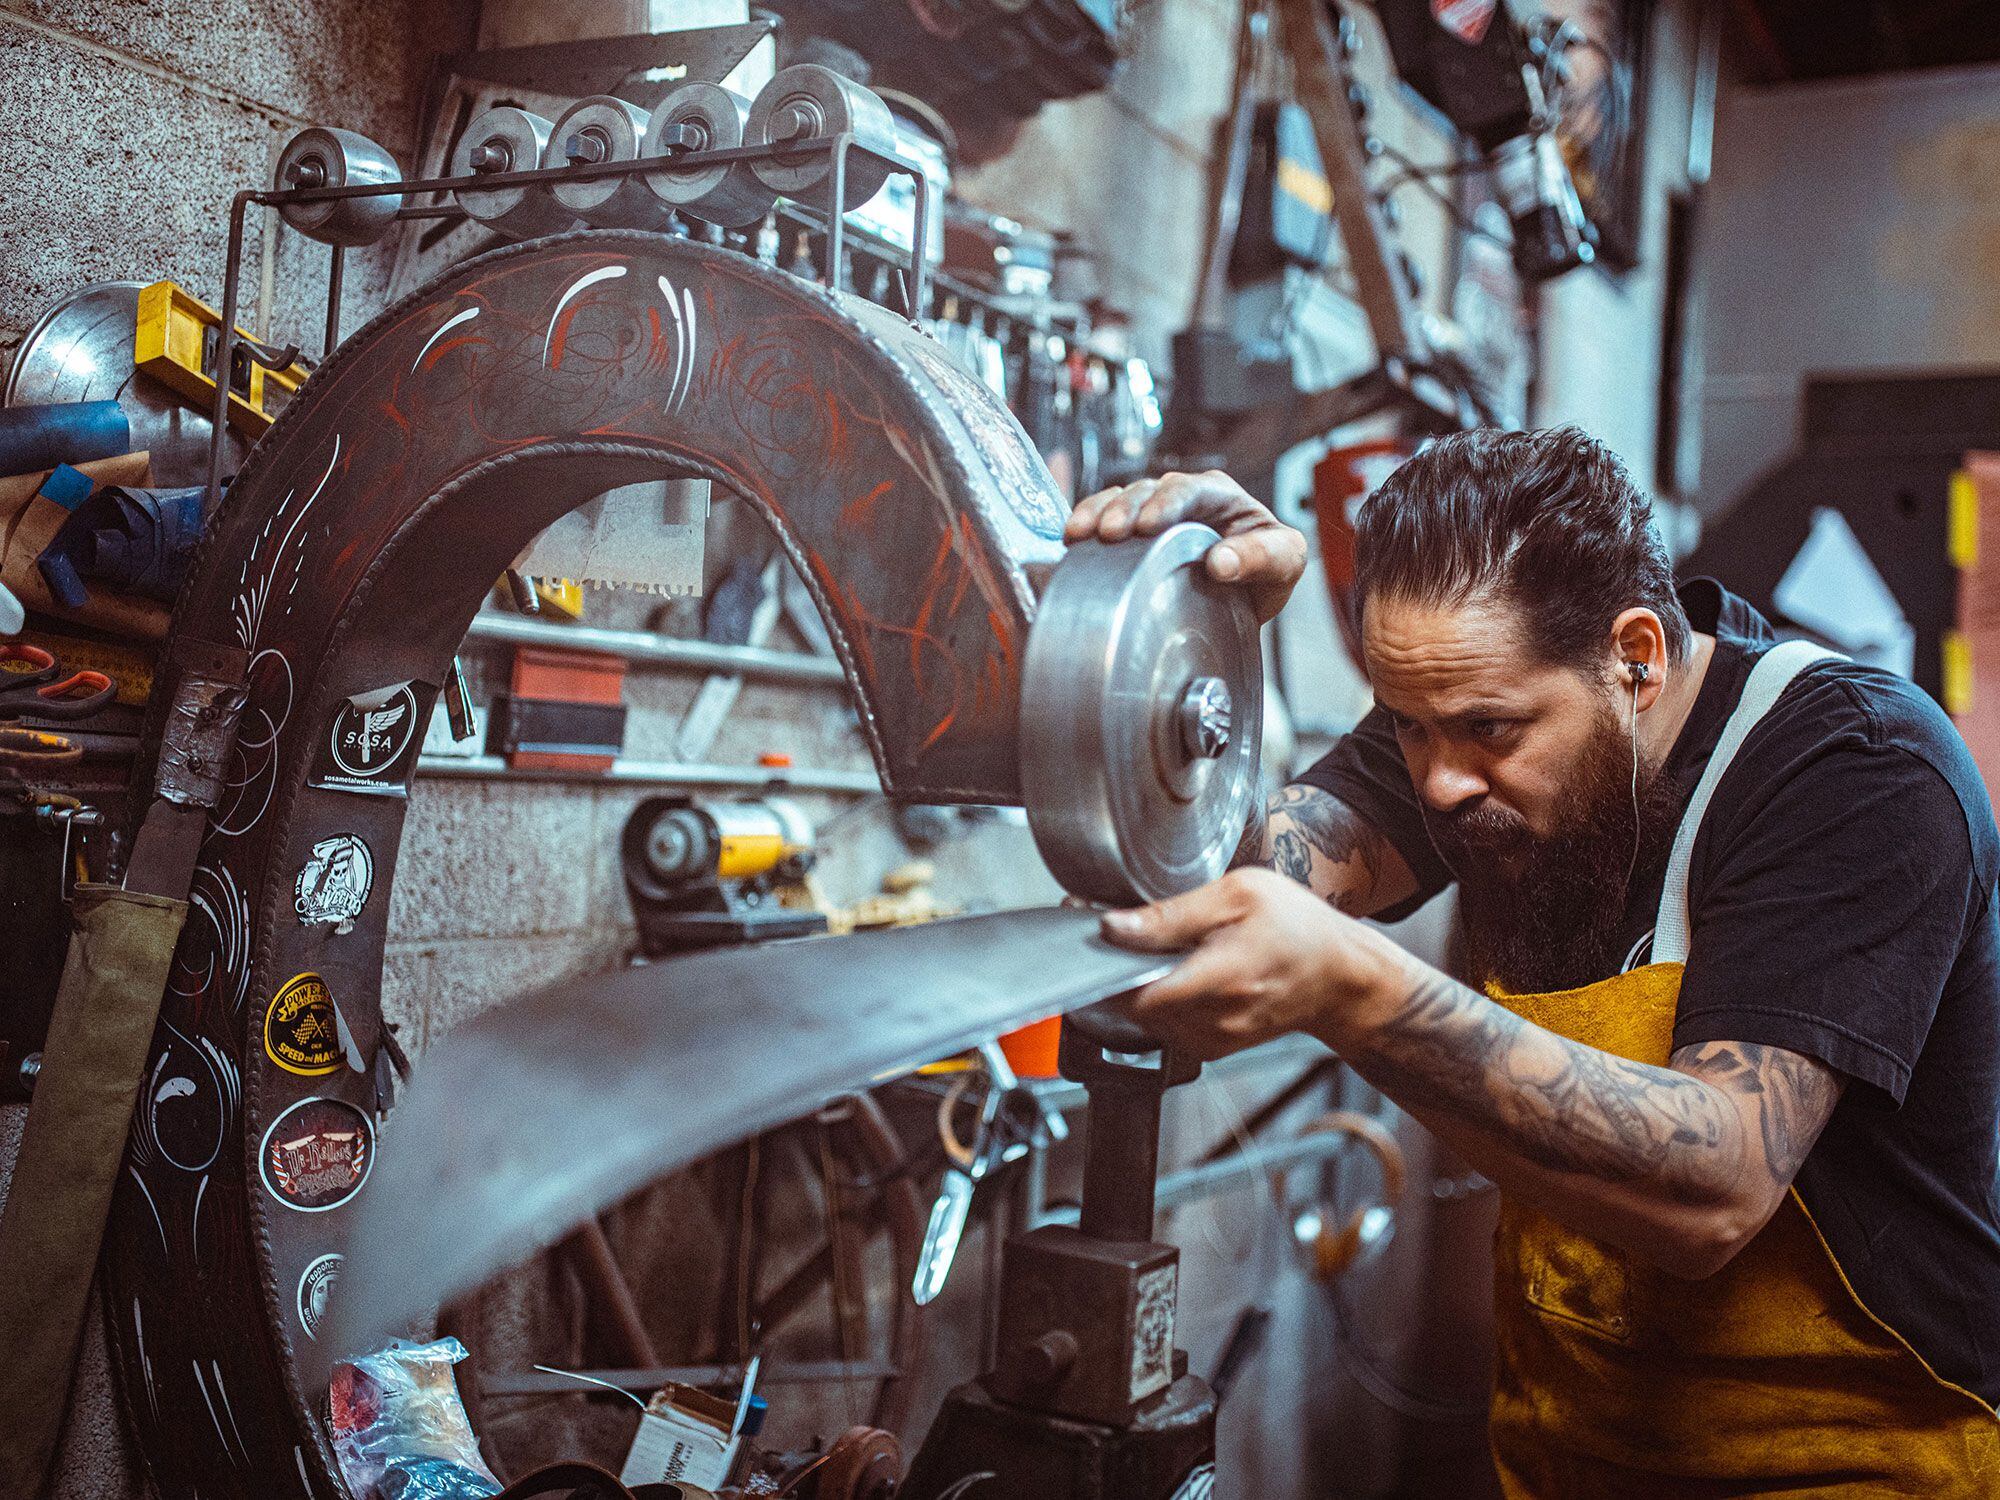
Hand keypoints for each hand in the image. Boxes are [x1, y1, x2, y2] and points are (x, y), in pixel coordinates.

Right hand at [1064, 471, 1306, 623]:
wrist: (1242, 603)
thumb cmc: (1268, 572)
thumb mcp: (1284, 563)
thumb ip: (1262, 558)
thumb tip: (1220, 563)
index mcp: (1218, 494)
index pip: (1189, 489)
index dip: (1167, 503)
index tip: (1149, 525)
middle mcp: (1181, 496)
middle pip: (1146, 490)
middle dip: (1125, 508)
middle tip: (1110, 533)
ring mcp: (1151, 512)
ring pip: (1119, 499)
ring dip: (1098, 514)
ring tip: (1082, 536)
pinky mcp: (1129, 534)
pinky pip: (1102, 518)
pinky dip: (1085, 524)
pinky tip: (1072, 542)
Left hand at [1098, 867, 1402, 1059]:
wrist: (1340, 976)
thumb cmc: (1298, 928)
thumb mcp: (1238, 895)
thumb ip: (1171, 914)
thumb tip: (1113, 927)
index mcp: (1220, 979)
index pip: (1135, 997)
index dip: (1103, 972)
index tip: (1094, 944)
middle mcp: (1214, 1021)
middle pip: (1133, 1007)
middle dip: (1120, 972)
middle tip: (1128, 935)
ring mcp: (1212, 1041)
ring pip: (1144, 1019)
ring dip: (1140, 986)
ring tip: (1165, 951)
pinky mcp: (1210, 1047)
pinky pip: (1163, 1026)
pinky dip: (1160, 1000)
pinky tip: (1181, 973)